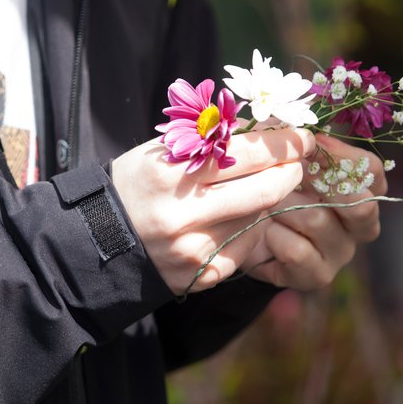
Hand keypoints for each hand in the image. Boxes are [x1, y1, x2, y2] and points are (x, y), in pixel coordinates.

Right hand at [111, 129, 314, 294]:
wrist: (100, 239)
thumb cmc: (139, 183)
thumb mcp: (165, 150)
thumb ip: (214, 140)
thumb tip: (271, 128)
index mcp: (170, 173)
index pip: (245, 152)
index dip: (282, 143)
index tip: (302, 136)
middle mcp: (183, 214)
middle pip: (265, 190)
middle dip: (291, 171)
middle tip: (298, 161)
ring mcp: (194, 249)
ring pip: (259, 218)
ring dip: (267, 200)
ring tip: (253, 189)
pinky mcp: (203, 275)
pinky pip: (246, 246)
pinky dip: (249, 229)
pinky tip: (232, 220)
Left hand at [241, 134, 386, 289]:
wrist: (240, 235)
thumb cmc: (265, 189)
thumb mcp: (277, 158)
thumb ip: (290, 138)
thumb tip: (297, 125)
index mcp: (358, 192)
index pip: (371, 170)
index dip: (343, 154)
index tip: (312, 142)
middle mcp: (358, 227)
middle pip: (362, 204)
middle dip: (322, 183)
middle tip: (292, 171)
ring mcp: (339, 254)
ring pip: (318, 221)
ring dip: (284, 205)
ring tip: (266, 201)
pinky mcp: (315, 276)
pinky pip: (297, 251)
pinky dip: (273, 235)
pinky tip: (262, 230)